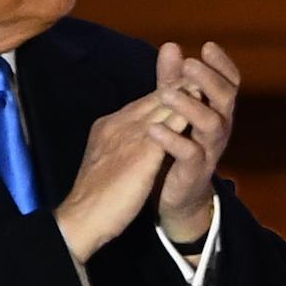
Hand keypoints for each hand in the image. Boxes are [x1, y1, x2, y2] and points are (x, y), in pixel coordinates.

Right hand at [51, 42, 235, 261]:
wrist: (80, 219)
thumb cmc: (95, 195)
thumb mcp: (109, 159)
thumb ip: (123, 143)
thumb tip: (139, 136)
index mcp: (111, 125)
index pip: (144, 102)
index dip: (166, 89)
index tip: (185, 76)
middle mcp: (119, 124)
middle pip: (154, 98)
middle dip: (177, 82)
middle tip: (200, 66)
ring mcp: (129, 137)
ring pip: (161, 107)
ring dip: (183, 93)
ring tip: (205, 80)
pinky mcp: (140, 154)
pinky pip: (166, 129)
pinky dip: (182, 116)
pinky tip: (199, 110)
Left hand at [149, 41, 236, 244]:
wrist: (178, 195)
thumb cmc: (179, 146)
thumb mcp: (177, 110)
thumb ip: (174, 80)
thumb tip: (171, 46)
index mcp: (218, 110)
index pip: (230, 82)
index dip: (222, 64)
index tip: (207, 46)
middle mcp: (220, 127)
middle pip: (225, 99)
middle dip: (208, 80)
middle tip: (189, 65)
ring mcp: (210, 150)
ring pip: (210, 124)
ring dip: (189, 106)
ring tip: (165, 94)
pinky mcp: (194, 171)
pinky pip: (189, 154)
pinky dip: (171, 140)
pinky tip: (153, 128)